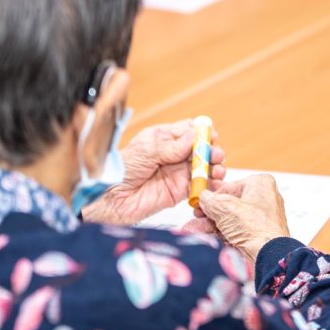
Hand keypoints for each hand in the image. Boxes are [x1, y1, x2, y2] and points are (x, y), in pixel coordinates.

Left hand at [81, 119, 227, 226]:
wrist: (111, 199)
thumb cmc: (123, 170)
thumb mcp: (146, 150)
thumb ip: (172, 145)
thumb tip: (196, 135)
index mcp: (164, 138)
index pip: (190, 130)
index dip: (203, 132)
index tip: (211, 136)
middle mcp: (174, 154)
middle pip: (201, 149)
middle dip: (212, 151)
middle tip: (215, 156)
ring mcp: (178, 173)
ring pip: (204, 167)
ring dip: (215, 167)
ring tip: (218, 171)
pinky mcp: (180, 192)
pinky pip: (200, 187)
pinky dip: (210, 186)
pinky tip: (214, 185)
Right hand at [196, 174, 290, 258]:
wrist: (267, 256)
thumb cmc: (254, 226)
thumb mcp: (225, 207)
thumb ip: (210, 200)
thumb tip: (204, 197)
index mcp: (261, 185)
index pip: (231, 186)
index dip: (213, 196)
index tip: (199, 202)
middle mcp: (263, 200)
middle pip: (228, 205)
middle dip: (208, 213)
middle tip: (195, 216)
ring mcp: (259, 220)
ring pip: (228, 220)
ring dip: (208, 226)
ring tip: (191, 230)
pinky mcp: (255, 237)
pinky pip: (233, 233)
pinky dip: (216, 236)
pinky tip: (201, 239)